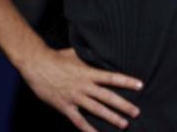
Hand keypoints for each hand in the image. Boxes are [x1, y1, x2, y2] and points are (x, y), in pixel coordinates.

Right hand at [19, 47, 141, 131]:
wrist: (36, 65)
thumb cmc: (57, 57)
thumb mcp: (77, 54)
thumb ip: (91, 57)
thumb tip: (103, 52)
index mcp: (89, 72)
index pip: (112, 77)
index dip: (127, 82)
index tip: (140, 85)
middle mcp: (84, 86)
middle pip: (107, 97)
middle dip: (123, 105)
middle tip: (137, 112)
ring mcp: (74, 97)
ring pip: (96, 110)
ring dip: (111, 117)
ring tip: (124, 124)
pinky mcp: (64, 106)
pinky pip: (77, 120)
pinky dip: (87, 128)